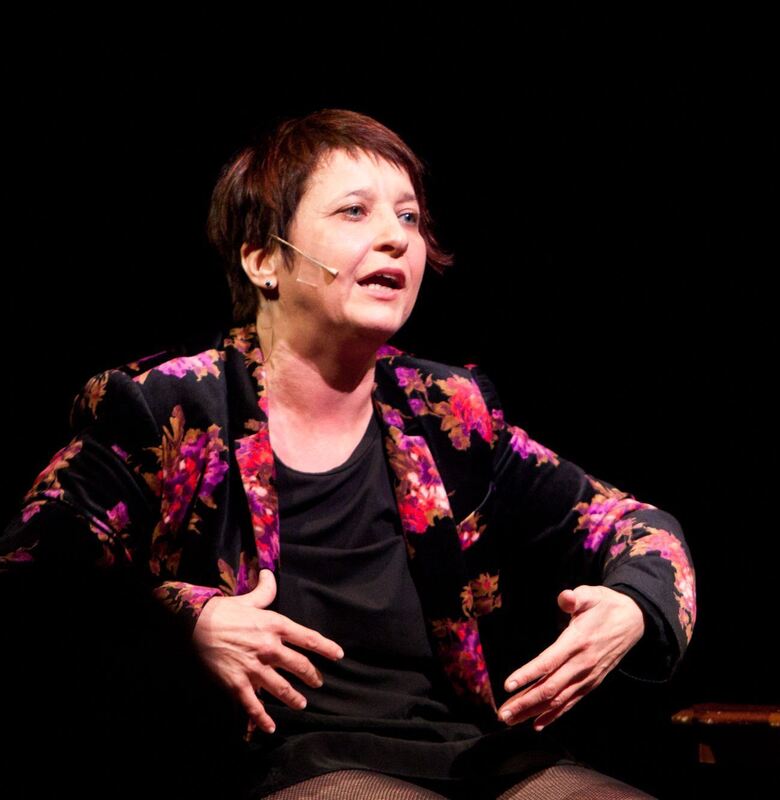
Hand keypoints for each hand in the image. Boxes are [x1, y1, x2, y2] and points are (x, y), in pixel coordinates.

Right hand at [192, 569, 343, 734]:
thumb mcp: (251, 598)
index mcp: (276, 626)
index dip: (327, 648)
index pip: (309, 638)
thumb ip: (265, 589)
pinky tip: (270, 727)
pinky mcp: (237, 683)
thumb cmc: (226, 610)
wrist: (196, 624)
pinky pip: (253, 705)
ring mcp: (255, 667)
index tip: (338, 655)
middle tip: (318, 683)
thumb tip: (269, 573)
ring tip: (301, 704)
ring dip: (294, 698)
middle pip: (300, 666)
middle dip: (312, 676)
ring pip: (282, 688)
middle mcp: (270, 648)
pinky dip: (263, 719)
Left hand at [497, 585, 644, 730]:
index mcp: (578, 642)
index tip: (508, 685)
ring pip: (558, 700)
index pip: (549, 662)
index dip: (528, 674)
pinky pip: (571, 702)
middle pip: (550, 688)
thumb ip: (574, 598)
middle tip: (502, 714)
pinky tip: (537, 724)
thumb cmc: (605, 605)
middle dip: (524, 702)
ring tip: (511, 720)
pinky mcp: (592, 682)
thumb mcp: (591, 594)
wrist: (634, 620)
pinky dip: (554, 715)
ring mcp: (588, 676)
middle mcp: (583, 664)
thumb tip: (564, 597)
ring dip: (533, 712)